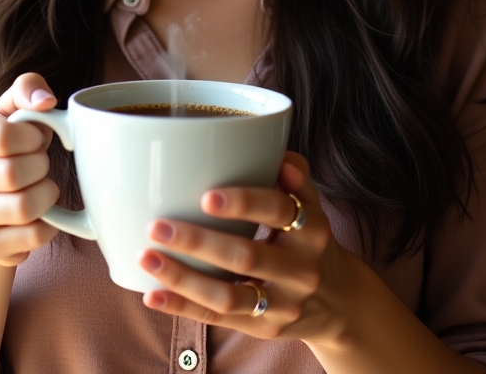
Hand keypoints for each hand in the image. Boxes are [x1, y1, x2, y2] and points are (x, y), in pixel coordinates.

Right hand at [0, 73, 60, 267]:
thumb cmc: (10, 145)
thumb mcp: (15, 108)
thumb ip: (28, 88)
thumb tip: (45, 101)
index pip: (4, 137)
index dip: (34, 136)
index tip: (37, 138)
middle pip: (13, 174)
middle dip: (41, 166)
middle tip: (40, 164)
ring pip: (25, 207)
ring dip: (47, 194)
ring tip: (41, 187)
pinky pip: (33, 236)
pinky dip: (48, 223)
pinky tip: (39, 214)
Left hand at [138, 152, 366, 348]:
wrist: (337, 301)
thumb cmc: (309, 239)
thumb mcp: (312, 206)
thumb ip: (295, 177)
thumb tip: (279, 156)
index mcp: (312, 229)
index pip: (279, 211)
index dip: (245, 203)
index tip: (206, 197)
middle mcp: (300, 269)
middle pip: (247, 256)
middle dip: (199, 242)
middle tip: (157, 226)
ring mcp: (282, 304)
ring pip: (229, 295)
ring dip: (183, 278)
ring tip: (147, 257)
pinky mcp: (264, 328)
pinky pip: (219, 318)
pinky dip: (183, 307)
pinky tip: (153, 295)